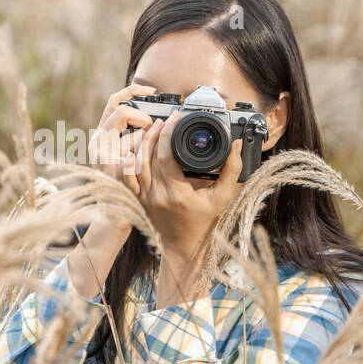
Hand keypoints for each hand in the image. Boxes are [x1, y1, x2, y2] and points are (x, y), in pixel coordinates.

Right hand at [87, 82, 157, 197]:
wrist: (114, 215)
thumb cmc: (126, 186)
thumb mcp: (126, 157)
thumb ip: (133, 139)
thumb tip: (154, 123)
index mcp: (103, 135)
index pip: (115, 101)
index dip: (133, 90)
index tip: (153, 91)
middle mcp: (99, 142)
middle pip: (121, 111)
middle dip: (142, 118)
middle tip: (152, 130)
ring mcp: (102, 155)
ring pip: (131, 134)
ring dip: (146, 142)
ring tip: (148, 156)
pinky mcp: (110, 168)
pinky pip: (132, 156)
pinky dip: (140, 161)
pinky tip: (138, 169)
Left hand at [133, 112, 243, 253]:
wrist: (183, 245)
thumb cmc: (203, 221)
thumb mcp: (222, 197)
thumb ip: (231, 170)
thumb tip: (236, 145)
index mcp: (176, 194)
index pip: (165, 158)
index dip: (167, 134)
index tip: (174, 119)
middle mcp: (156, 196)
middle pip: (146, 157)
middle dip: (154, 134)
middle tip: (164, 119)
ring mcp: (143, 198)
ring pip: (133, 164)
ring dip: (140, 143)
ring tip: (151, 128)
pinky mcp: (136, 198)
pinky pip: (126, 176)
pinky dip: (128, 159)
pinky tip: (134, 146)